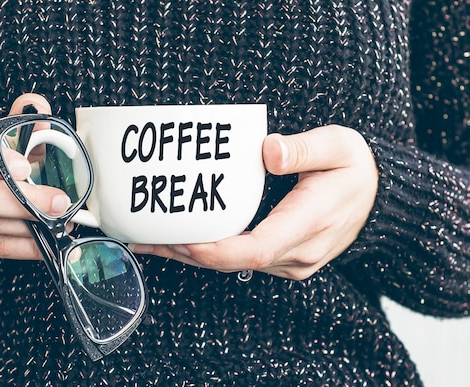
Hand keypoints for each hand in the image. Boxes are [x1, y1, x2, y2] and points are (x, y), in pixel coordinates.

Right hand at [0, 94, 68, 259]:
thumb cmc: (0, 155)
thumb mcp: (10, 130)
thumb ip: (25, 117)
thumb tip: (37, 107)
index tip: (25, 168)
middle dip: (23, 200)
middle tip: (59, 201)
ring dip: (31, 223)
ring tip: (63, 219)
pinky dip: (26, 246)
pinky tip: (49, 240)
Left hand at [129, 125, 377, 279]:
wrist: (377, 197)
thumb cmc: (355, 169)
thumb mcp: (338, 146)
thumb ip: (304, 149)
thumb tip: (269, 150)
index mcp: (310, 223)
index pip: (256, 249)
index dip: (215, 250)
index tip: (180, 241)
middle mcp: (299, 253)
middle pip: (235, 262)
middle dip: (189, 253)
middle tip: (147, 238)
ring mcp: (292, 262)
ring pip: (234, 266)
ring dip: (193, 255)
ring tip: (152, 240)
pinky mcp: (284, 260)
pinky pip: (241, 262)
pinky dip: (210, 253)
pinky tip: (182, 241)